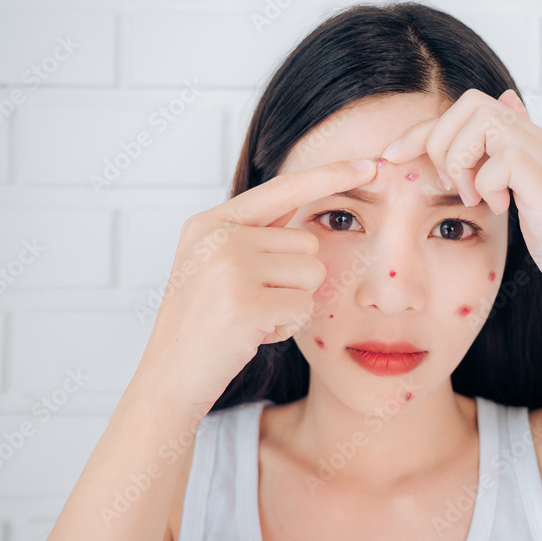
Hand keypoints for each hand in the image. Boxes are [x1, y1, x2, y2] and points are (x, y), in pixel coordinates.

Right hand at [139, 158, 378, 409]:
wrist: (170, 376)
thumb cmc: (204, 320)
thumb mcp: (216, 262)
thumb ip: (258, 232)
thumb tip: (313, 210)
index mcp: (211, 221)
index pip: (284, 188)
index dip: (330, 175)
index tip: (371, 164)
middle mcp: (219, 237)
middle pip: (309, 242)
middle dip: (295, 278)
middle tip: (253, 301)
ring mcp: (230, 270)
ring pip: (312, 275)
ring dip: (292, 303)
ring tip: (252, 316)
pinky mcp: (246, 306)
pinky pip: (304, 307)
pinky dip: (287, 326)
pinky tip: (253, 335)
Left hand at [379, 88, 541, 319]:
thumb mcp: (525, 194)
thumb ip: (507, 157)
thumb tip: (504, 103)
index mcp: (534, 141)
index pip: (471, 108)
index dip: (426, 128)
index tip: (394, 156)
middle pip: (471, 103)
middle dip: (440, 141)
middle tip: (449, 184)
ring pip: (482, 122)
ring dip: (462, 161)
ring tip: (473, 196)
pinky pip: (498, 160)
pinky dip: (486, 185)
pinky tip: (500, 208)